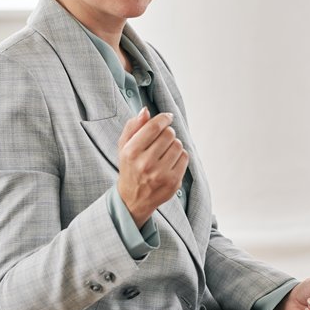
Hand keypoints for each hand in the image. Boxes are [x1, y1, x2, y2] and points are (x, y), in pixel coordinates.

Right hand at [116, 107, 188, 227]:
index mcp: (131, 152)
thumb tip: (145, 110)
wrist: (133, 199)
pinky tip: (170, 162)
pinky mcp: (173, 182)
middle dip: (167, 133)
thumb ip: (133, 126)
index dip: (164, 118)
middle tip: (161, 140)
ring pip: (178, 145)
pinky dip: (180, 156)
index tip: (167, 117)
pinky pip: (185, 157)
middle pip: (169, 134)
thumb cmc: (130, 168)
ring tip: (164, 152)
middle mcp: (145, 164)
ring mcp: (160, 174)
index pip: (154, 127)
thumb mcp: (124, 146)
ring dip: (174, 145)